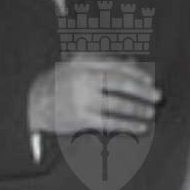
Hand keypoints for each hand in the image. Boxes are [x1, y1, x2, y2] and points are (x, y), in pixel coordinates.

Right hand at [28, 56, 160, 138]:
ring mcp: (82, 99)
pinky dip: (128, 125)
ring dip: (138, 109)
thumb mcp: (78, 64)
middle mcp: (83, 78)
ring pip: (118, 105)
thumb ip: (105, 61)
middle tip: (158, 96)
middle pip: (121, 84)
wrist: (32, 103)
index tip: (150, 80)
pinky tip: (140, 127)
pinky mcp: (81, 118)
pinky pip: (110, 122)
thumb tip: (134, 61)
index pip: (117, 66)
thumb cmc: (60, 82)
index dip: (137, 73)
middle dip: (143, 91)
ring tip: (150, 113)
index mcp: (83, 62)